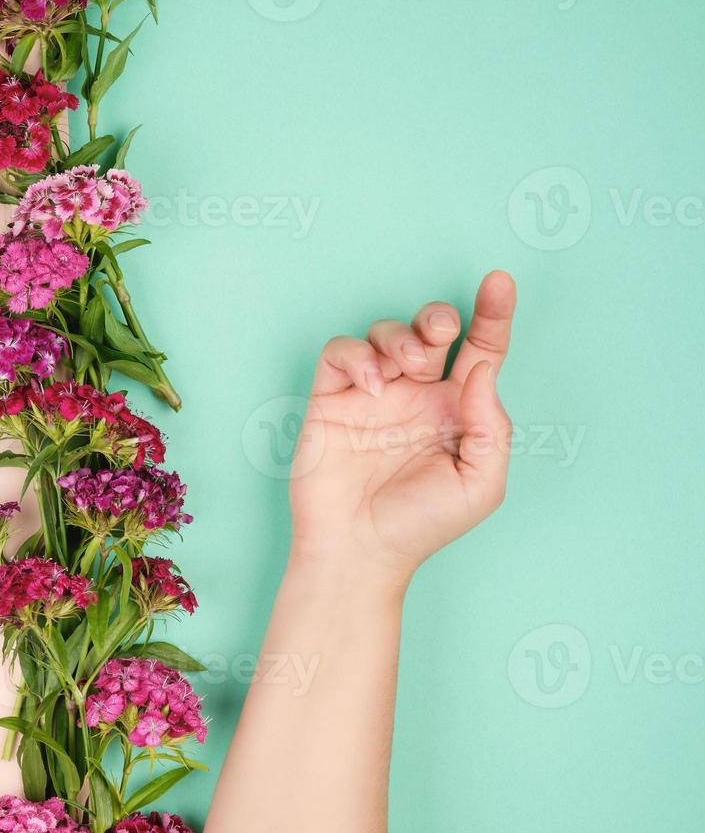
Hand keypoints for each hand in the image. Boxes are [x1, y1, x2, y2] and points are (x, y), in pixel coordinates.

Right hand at [289, 270, 516, 576]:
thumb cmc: (420, 524)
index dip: (494, 313)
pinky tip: (370, 386)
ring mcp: (372, 395)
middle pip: (431, 330)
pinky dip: (355, 357)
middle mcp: (416, 396)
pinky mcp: (331, 399)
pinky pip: (340, 353)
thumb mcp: (480, 483)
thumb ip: (491, 425)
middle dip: (437, 317)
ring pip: (385, 333)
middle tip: (440, 333)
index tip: (499, 282)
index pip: (481, 349)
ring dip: (398, 338)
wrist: (357, 551)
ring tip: (401, 370)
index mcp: (457, 410)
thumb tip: (481, 370)